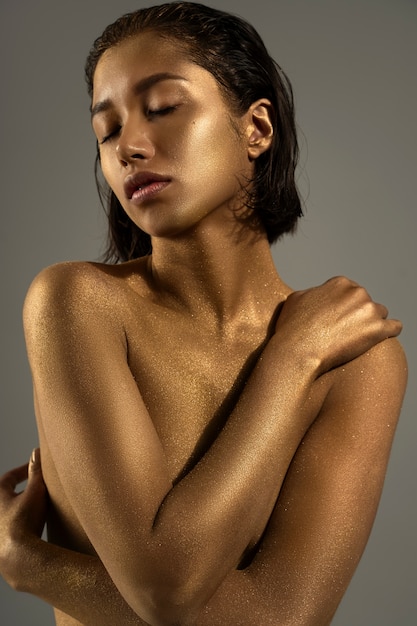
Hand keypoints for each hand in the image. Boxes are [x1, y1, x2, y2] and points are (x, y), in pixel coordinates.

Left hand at [0, 449, 47, 588]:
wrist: (18, 559)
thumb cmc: (25, 521)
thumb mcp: (36, 492)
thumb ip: (37, 471)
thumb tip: (36, 451)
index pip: (10, 477)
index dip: (24, 471)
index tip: (34, 470)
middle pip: (6, 497)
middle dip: (20, 492)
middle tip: (35, 490)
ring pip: (7, 514)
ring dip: (18, 511)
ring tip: (35, 512)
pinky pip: (9, 531)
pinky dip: (18, 527)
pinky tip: (31, 532)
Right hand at [275, 276, 401, 374]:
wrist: (297, 351)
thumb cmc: (292, 327)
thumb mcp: (296, 299)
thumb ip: (312, 293)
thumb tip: (316, 295)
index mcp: (340, 283)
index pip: (350, 291)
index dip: (344, 305)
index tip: (339, 318)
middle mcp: (357, 292)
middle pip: (366, 301)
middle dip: (359, 314)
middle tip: (347, 330)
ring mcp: (369, 310)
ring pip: (380, 313)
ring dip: (372, 322)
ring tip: (361, 337)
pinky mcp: (378, 330)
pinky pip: (395, 327)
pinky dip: (390, 332)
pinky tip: (382, 338)